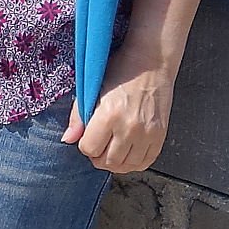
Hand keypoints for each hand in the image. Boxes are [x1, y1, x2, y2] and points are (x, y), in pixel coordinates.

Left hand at [64, 54, 174, 172]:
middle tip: (99, 144)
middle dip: (98, 156)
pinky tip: (128, 152)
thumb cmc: (120, 71)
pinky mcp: (160, 136)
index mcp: (109, 115)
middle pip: (107, 161)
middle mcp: (129, 128)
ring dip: (116, 161)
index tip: (89, 135)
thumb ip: (78, 116)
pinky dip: (134, 162)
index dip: (85, 144)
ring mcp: (147, 134)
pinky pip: (146, 162)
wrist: (152, 62)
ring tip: (112, 148)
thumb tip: (68, 139)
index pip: (89, 148)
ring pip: (126, 166)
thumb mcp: (92, 89)